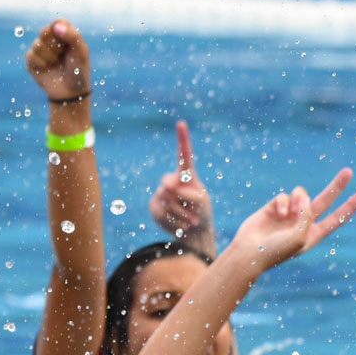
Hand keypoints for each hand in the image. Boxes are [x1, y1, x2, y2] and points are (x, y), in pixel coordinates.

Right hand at [24, 18, 89, 102]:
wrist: (70, 92)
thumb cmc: (79, 70)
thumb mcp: (81, 52)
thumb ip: (72, 36)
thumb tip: (55, 26)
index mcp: (64, 33)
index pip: (57, 22)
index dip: (61, 33)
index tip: (67, 44)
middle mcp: (51, 38)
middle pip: (44, 31)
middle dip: (55, 46)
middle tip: (62, 55)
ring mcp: (40, 49)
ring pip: (37, 44)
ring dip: (49, 57)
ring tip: (56, 63)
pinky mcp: (31, 60)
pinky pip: (30, 55)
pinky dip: (41, 64)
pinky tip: (47, 69)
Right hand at [149, 121, 213, 244]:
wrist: (192, 230)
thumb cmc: (201, 212)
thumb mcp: (201, 202)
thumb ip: (187, 192)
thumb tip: (166, 188)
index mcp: (186, 174)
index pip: (183, 154)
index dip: (182, 139)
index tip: (181, 124)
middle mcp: (172, 180)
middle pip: (169, 184)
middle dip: (180, 199)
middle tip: (192, 209)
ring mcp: (161, 192)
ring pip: (165, 200)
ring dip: (180, 213)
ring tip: (191, 221)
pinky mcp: (154, 205)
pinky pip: (160, 212)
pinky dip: (173, 221)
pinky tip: (181, 225)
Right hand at [226, 169, 355, 270]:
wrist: (248, 253)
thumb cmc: (275, 251)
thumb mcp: (299, 236)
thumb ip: (308, 215)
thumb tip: (305, 198)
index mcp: (312, 235)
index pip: (336, 219)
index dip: (349, 207)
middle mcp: (302, 223)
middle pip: (324, 201)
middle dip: (336, 186)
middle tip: (349, 171)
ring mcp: (288, 214)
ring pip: (302, 195)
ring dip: (300, 200)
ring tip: (292, 213)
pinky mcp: (273, 207)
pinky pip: (284, 196)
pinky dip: (284, 203)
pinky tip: (278, 214)